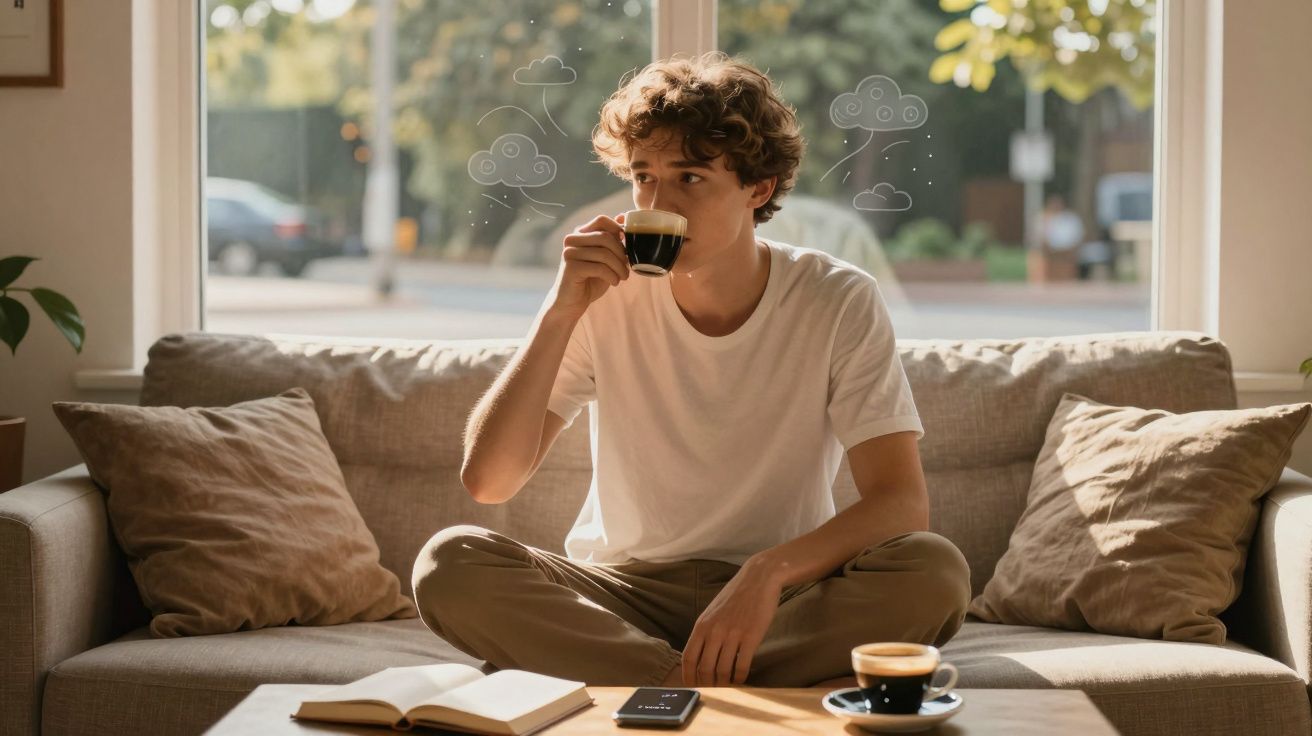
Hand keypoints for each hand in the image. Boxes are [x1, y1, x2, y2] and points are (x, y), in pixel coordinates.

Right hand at [547, 213, 630, 320]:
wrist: (571, 302)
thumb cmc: (590, 279)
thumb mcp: (604, 258)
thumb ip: (612, 241)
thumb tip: (623, 217)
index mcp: (580, 234)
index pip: (601, 220)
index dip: (618, 229)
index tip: (626, 245)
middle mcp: (572, 240)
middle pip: (605, 237)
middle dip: (621, 253)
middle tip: (627, 268)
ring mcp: (569, 253)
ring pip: (604, 253)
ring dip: (619, 267)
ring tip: (623, 277)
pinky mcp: (571, 267)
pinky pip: (599, 267)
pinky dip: (612, 276)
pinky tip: (614, 282)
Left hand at [682, 561, 782, 686]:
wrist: (759, 578)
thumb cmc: (736, 596)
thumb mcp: (713, 611)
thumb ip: (705, 631)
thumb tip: (699, 656)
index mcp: (701, 625)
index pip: (688, 658)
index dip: (688, 677)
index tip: (692, 688)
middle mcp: (714, 631)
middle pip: (704, 668)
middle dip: (707, 685)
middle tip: (713, 693)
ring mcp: (732, 634)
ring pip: (722, 670)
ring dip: (724, 684)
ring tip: (728, 688)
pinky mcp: (751, 636)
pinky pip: (741, 665)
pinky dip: (740, 677)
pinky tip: (742, 679)